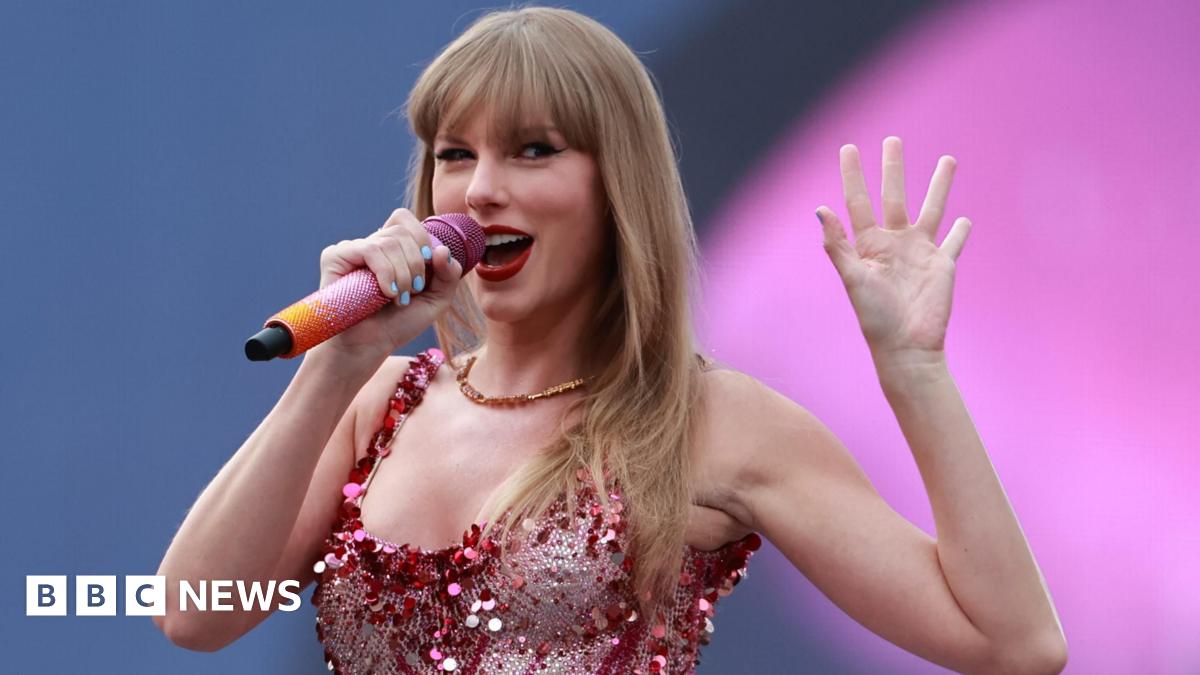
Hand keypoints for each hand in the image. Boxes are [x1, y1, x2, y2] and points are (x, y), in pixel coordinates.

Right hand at [308, 208, 462, 365]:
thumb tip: (441, 249)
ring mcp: (353, 249)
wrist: (369, 347)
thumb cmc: (398, 324)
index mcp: (393, 248)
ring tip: (399, 298)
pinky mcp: (335, 257)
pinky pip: (370, 249)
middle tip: (413, 291)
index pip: (406, 220)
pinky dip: (386, 272)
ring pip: (389, 241)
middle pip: (403, 231)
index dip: (422, 240)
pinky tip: (386, 293)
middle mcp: (371, 244)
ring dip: (403, 273)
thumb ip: (449, 274)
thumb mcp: (436, 300)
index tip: (428, 268)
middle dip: (416, 263)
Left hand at [815, 137, 970, 366]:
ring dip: (939, 185)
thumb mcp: (852, 278)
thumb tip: (820, 209)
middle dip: (893, 168)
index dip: (853, 175)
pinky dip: (961, 232)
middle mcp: (894, 242)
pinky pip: (954, 242)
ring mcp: (920, 252)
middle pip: (894, 196)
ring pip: (932, 209)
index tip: (848, 147)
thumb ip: (837, 245)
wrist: (906, 346)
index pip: (858, 201)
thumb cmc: (874, 317)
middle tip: (893, 139)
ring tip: (948, 159)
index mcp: (868, 244)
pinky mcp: (943, 265)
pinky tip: (966, 219)